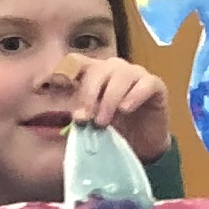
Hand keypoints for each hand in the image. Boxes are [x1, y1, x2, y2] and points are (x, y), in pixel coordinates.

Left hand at [59, 53, 173, 161]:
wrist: (143, 146)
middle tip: (86, 119)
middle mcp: (114, 69)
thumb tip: (76, 117)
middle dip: (89, 94)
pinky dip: (134, 96)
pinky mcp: (155, 85)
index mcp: (95, 74)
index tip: (53, 84)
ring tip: (103, 121)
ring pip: (121, 75)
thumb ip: (84, 117)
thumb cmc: (116, 132)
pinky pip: (145, 83)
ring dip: (109, 98)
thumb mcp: (94, 125)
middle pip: (98, 69)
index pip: (77, 62)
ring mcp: (136, 74)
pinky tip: (126, 110)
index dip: (66, 70)